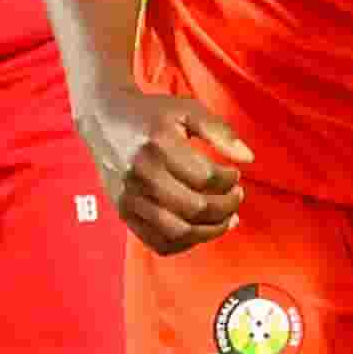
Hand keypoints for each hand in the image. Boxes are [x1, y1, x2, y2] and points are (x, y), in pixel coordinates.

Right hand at [85, 89, 256, 256]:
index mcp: (158, 144)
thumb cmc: (151, 113)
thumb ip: (221, 131)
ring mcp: (130, 198)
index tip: (234, 174)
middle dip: (226, 207)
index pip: (206, 177)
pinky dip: (186, 243)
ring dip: (211, 230)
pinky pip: (159, 243)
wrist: (104, 119)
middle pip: (195, 208)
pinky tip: (201, 230)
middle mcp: (141, 175)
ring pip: (179, 232)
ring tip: (226, 217)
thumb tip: (248, 159)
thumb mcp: (188, 110)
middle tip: (236, 196)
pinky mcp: (124, 213)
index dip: (229, 181)